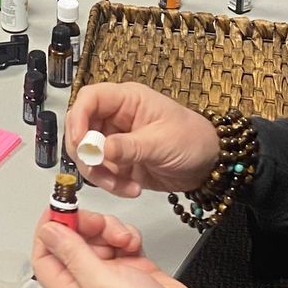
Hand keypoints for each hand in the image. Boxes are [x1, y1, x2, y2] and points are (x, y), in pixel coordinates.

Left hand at [33, 209, 195, 287]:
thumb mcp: (99, 282)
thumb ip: (72, 253)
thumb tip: (48, 232)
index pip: (45, 254)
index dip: (49, 230)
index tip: (60, 209)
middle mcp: (86, 281)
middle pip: (72, 240)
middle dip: (86, 225)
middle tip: (99, 223)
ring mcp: (108, 273)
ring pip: (97, 236)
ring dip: (110, 230)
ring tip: (124, 240)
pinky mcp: (129, 266)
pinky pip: (119, 239)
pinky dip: (126, 236)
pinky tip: (134, 245)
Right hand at [66, 82, 219, 197]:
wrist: (208, 165)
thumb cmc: (192, 140)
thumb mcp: (162, 142)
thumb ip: (130, 146)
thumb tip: (101, 149)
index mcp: (127, 100)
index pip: (90, 98)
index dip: (79, 117)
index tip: (80, 141)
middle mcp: (116, 117)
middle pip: (81, 128)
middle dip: (86, 153)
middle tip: (99, 170)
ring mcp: (114, 140)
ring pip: (87, 155)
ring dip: (99, 174)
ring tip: (122, 186)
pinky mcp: (117, 162)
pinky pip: (100, 173)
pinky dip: (110, 184)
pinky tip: (131, 188)